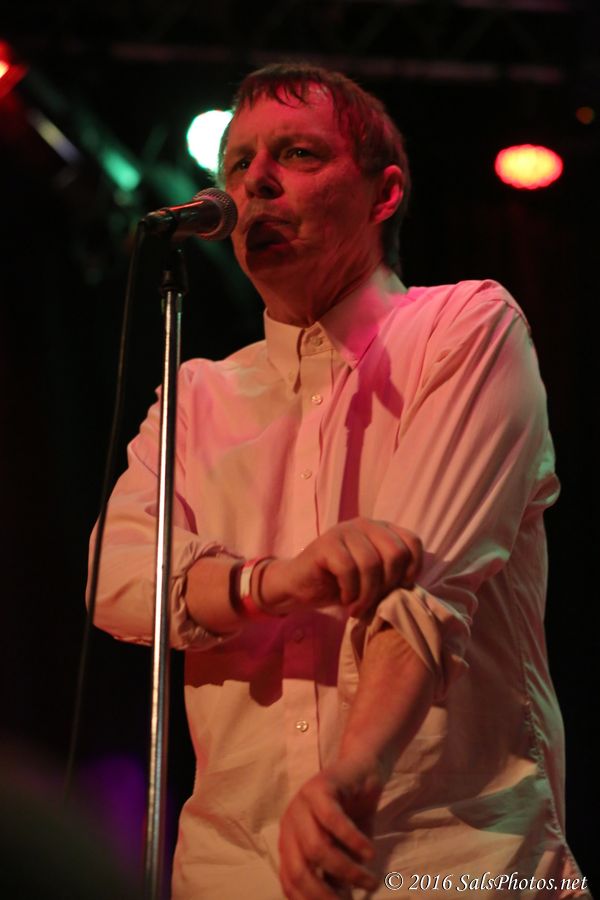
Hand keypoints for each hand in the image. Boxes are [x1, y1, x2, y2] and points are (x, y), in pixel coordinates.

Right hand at [260, 517, 421, 617]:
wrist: (300, 586)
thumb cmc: (340, 585)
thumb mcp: (373, 581)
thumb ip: (392, 576)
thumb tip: (412, 589)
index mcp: (381, 530)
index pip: (412, 541)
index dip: (413, 568)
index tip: (400, 589)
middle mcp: (365, 525)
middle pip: (395, 553)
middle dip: (388, 585)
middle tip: (374, 602)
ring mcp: (344, 531)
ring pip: (371, 564)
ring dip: (367, 594)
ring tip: (358, 608)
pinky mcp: (325, 544)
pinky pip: (348, 569)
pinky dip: (349, 591)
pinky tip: (344, 599)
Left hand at [278, 756, 383, 898]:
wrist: (364, 771)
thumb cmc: (352, 816)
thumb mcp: (343, 853)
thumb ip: (335, 876)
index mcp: (289, 841)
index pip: (289, 881)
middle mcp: (290, 823)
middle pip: (298, 870)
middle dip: (324, 895)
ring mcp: (301, 803)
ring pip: (317, 848)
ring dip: (346, 870)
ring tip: (370, 880)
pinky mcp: (320, 787)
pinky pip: (334, 821)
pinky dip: (354, 842)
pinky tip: (371, 853)